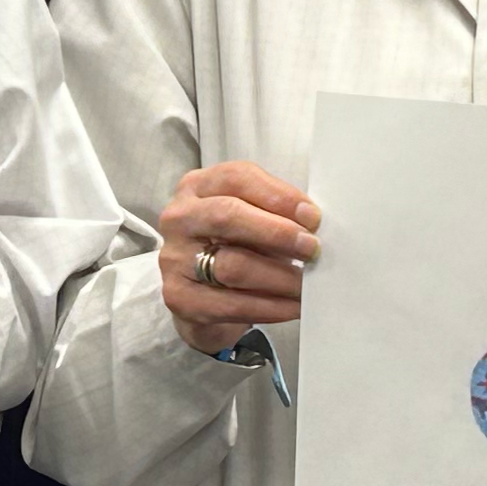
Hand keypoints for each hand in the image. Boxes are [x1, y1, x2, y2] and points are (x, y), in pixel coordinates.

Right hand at [155, 164, 320, 355]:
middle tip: (312, 249)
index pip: (237, 178)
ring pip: (232, 265)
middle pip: (228, 216)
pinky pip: (231, 304)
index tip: (312, 217)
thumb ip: (275, 212)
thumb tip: (311, 223)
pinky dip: (270, 307)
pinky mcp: (179, 298)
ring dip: (279, 276)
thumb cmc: (234, 247)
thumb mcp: (251, 219)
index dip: (279, 195)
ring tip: (307, 284)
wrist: (203, 298)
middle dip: (277, 232)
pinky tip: (293, 307)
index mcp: (197, 186)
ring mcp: (174, 259)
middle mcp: (179, 218)